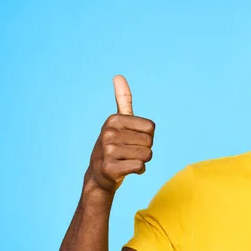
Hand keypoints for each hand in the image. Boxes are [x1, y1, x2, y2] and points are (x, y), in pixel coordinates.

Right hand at [84, 75, 154, 194]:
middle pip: (150, 142)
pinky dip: (138, 171)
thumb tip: (118, 75)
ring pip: (147, 155)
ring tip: (126, 161)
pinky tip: (126, 170)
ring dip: (141, 161)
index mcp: (113, 119)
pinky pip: (140, 167)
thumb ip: (123, 100)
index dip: (146, 137)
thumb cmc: (114, 146)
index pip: (151, 127)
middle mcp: (108, 132)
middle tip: (128, 152)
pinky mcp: (109, 168)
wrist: (99, 175)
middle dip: (144, 150)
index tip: (131, 140)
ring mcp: (107, 150)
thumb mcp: (118, 122)